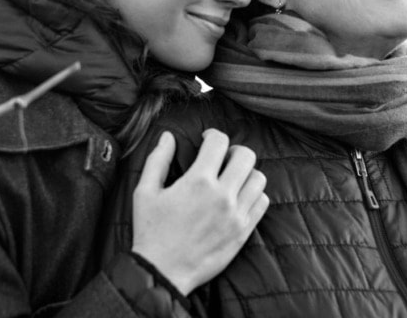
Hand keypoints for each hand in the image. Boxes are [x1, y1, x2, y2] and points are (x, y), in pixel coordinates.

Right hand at [131, 129, 269, 295]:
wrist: (162, 271)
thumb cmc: (150, 231)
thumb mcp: (144, 192)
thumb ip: (158, 159)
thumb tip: (168, 136)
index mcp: (198, 182)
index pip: (219, 142)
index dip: (212, 135)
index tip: (206, 140)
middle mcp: (222, 195)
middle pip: (246, 155)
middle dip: (233, 150)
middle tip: (222, 158)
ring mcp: (236, 215)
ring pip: (258, 178)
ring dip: (246, 172)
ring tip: (232, 178)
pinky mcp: (243, 231)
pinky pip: (262, 202)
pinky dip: (254, 194)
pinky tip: (239, 197)